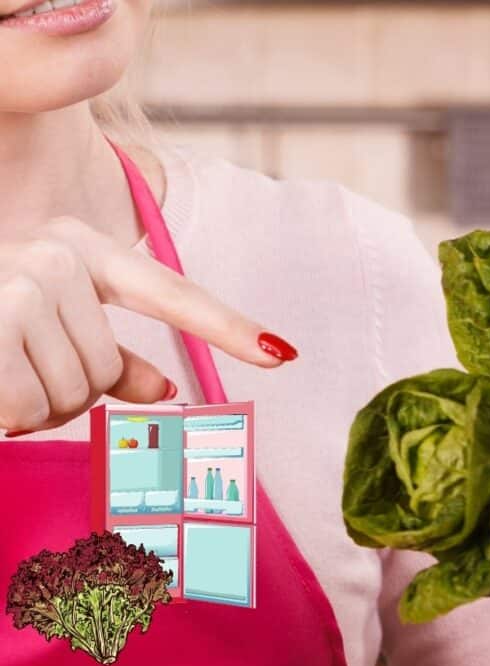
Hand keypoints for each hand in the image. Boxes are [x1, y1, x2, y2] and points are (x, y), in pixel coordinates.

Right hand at [0, 216, 296, 434]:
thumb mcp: (43, 326)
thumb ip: (107, 355)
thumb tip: (168, 390)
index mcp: (79, 248)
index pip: (171, 294)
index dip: (229, 327)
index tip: (283, 354)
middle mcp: (55, 256)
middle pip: (106, 373)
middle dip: (65, 397)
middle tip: (14, 372)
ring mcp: (19, 285)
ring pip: (69, 399)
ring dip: (29, 410)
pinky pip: (28, 407)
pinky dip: (6, 415)